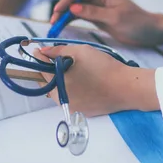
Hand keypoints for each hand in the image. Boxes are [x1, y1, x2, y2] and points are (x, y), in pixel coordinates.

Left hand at [35, 45, 158, 116]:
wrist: (126, 87)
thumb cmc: (103, 67)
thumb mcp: (80, 51)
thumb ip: (58, 51)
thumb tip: (43, 52)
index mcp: (57, 83)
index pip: (40, 68)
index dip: (38, 58)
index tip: (37, 51)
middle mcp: (60, 99)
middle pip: (47, 82)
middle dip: (47, 69)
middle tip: (52, 58)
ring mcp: (71, 107)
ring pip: (58, 90)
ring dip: (59, 79)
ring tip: (68, 67)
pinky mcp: (82, 111)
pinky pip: (69, 98)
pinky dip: (70, 88)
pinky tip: (80, 80)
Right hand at [50, 0, 162, 46]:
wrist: (149, 32)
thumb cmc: (136, 22)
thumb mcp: (114, 18)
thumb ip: (93, 12)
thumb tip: (73, 7)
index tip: (57, 11)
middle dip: (63, 8)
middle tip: (53, 22)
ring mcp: (98, 6)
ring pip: (76, 7)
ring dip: (65, 15)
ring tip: (55, 26)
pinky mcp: (98, 16)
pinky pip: (81, 15)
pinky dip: (72, 20)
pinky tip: (64, 26)